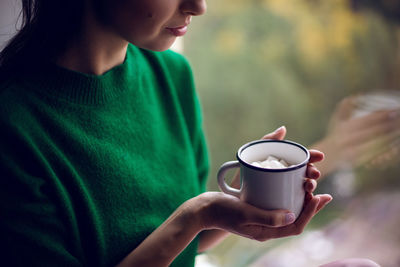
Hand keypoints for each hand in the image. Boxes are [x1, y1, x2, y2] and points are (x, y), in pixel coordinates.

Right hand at [196, 191, 331, 241]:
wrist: (204, 209)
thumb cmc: (222, 211)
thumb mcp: (244, 214)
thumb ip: (267, 217)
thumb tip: (292, 215)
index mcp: (266, 232)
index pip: (295, 226)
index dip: (310, 212)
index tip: (318, 195)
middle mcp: (266, 226)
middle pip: (295, 216)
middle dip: (309, 203)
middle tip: (317, 186)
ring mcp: (261, 216)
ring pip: (287, 207)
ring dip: (299, 196)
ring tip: (308, 181)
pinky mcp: (256, 206)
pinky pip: (276, 201)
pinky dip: (286, 191)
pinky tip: (289, 181)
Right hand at [313, 96, 399, 173]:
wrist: (327, 155)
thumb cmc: (335, 134)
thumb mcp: (336, 119)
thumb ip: (345, 107)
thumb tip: (357, 95)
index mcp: (345, 128)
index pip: (367, 120)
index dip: (381, 115)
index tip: (394, 110)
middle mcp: (348, 140)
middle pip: (374, 131)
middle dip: (389, 125)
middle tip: (399, 118)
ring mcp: (353, 151)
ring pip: (376, 143)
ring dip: (390, 137)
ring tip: (399, 130)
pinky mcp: (358, 161)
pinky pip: (375, 154)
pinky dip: (385, 149)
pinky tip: (393, 144)